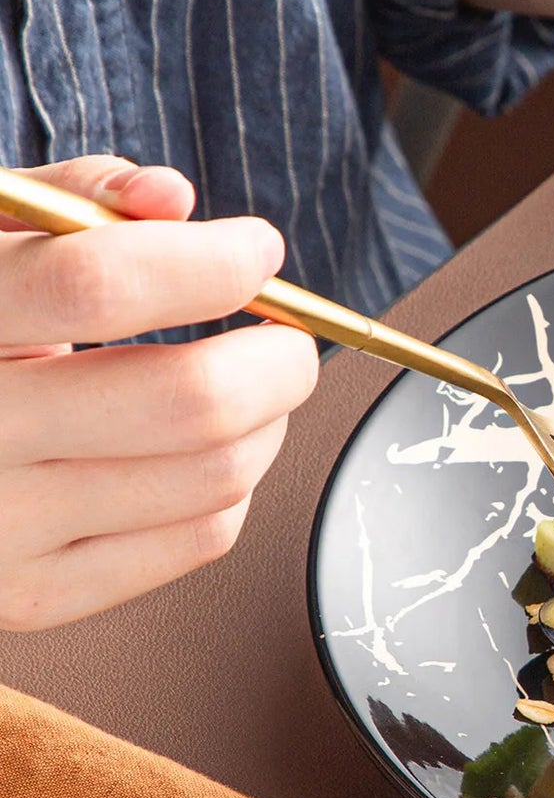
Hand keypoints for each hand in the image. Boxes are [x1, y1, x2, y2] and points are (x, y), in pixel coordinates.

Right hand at [0, 157, 317, 630]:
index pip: (98, 285)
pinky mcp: (27, 598)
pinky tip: (196, 452)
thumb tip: (170, 198)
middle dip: (274, 361)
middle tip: (283, 338)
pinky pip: (196, 541)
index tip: (257, 250)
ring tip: (246, 389)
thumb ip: (65, 201)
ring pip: (213, 477)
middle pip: (186, 401)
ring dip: (267, 424)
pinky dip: (230, 488)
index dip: (207, 263)